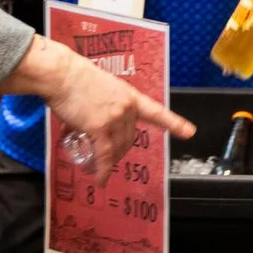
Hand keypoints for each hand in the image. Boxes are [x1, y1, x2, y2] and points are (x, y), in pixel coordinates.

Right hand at [14, 38, 194, 178]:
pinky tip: (100, 177)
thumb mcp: (101, 89)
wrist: (62, 74)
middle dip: (119, 152)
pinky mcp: (99, 127)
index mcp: (130, 96)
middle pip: (129, 139)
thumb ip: (103, 106)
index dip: (174, 123)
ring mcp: (115, 117)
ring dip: (109, 161)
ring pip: (117, 148)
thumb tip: (88, 124)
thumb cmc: (75, 79)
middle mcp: (127, 108)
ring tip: (97, 167)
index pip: (156, 112)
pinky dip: (102, 169)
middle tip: (106, 159)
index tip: (189, 132)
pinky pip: (104, 155)